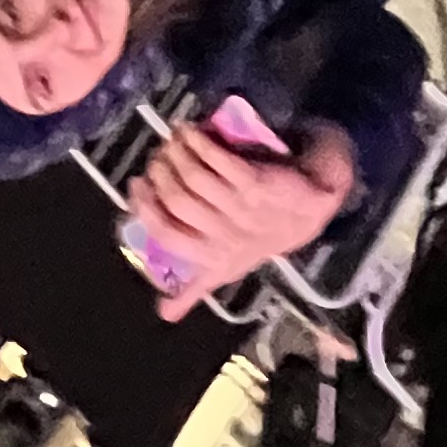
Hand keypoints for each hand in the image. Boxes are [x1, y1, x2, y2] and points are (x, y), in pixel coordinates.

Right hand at [127, 117, 360, 317]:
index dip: (146, 208)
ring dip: (178, 154)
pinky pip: (219, 160)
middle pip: (178, 200)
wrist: (311, 206)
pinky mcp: (255, 182)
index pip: (167, 235)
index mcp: (213, 256)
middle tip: (156, 157)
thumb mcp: (229, 267)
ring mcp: (241, 208)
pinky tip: (191, 132)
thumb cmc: (262, 237)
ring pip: (195, 177)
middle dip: (161, 173)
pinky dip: (200, 143)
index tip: (136, 186)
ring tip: (172, 141)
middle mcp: (225, 234)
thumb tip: (163, 314)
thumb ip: (196, 287)